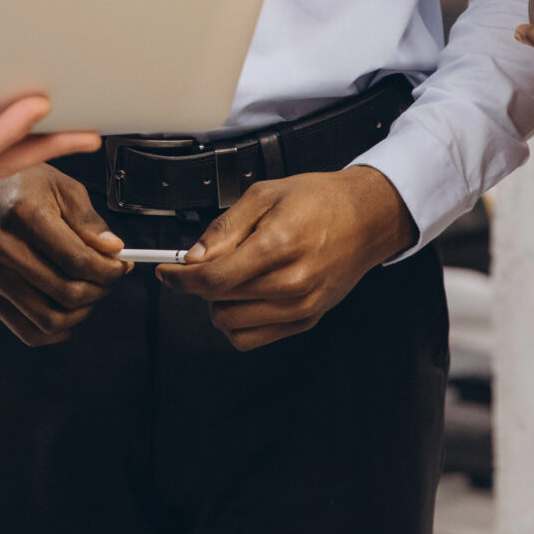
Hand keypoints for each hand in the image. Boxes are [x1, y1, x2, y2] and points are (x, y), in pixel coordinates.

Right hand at [0, 166, 131, 345]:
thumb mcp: (62, 187)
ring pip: (49, 320)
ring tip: (88, 291)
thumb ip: (88, 221)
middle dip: (99, 290)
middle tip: (107, 278)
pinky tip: (67, 309)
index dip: (108, 270)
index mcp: (24, 214)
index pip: (76, 259)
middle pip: (66, 292)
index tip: (121, 265)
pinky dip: (56, 330)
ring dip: (80, 313)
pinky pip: (28, 331)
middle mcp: (2, 247)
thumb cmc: (22, 186)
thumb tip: (113, 250)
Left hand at [157, 166, 416, 350]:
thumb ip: (224, 228)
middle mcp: (291, 283)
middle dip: (199, 284)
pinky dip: (237, 322)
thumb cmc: (318, 200)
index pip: (214, 279)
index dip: (180, 278)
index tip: (167, 271)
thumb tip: (194, 258)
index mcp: (278, 246)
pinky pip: (252, 338)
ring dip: (217, 304)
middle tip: (203, 264)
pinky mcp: (306, 321)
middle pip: (219, 302)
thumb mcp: (264, 195)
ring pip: (231, 324)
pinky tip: (242, 296)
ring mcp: (300, 307)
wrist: (366, 218)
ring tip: (229, 277)